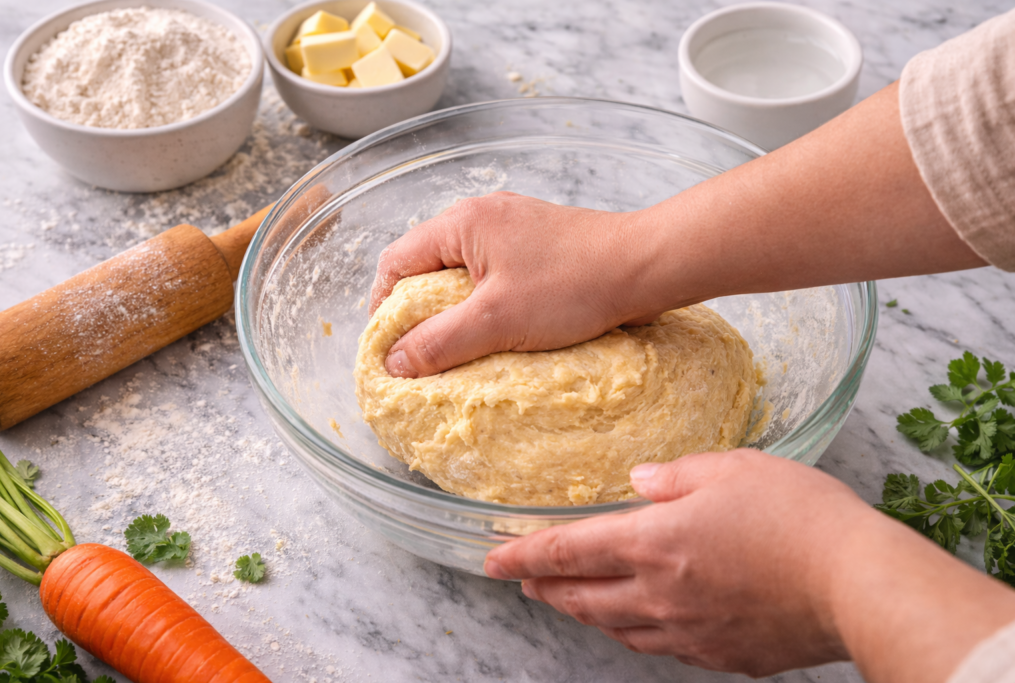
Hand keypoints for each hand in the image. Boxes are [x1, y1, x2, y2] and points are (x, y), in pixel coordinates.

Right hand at [369, 83, 981, 379]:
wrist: (676, 257)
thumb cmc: (597, 276)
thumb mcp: (512, 313)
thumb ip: (449, 339)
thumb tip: (399, 364)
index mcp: (469, 224)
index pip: (398, 262)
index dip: (381, 307)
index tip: (382, 352)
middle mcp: (493, 219)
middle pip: (429, 263)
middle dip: (413, 308)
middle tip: (414, 362)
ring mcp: (525, 232)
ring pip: (468, 272)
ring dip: (455, 312)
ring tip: (454, 361)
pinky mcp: (558, 251)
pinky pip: (503, 282)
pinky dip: (490, 310)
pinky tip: (505, 343)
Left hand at [483, 449, 860, 675]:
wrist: (856, 583)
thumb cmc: (797, 516)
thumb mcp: (730, 468)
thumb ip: (674, 476)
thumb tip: (639, 482)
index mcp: (653, 544)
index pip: (566, 553)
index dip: (523, 557)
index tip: (492, 560)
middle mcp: (659, 595)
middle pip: (581, 597)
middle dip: (545, 589)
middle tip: (523, 581)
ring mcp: (689, 631)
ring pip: (616, 628)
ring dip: (584, 613)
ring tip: (571, 601)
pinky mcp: (721, 654)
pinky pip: (660, 647)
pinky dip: (634, 633)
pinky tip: (639, 625)